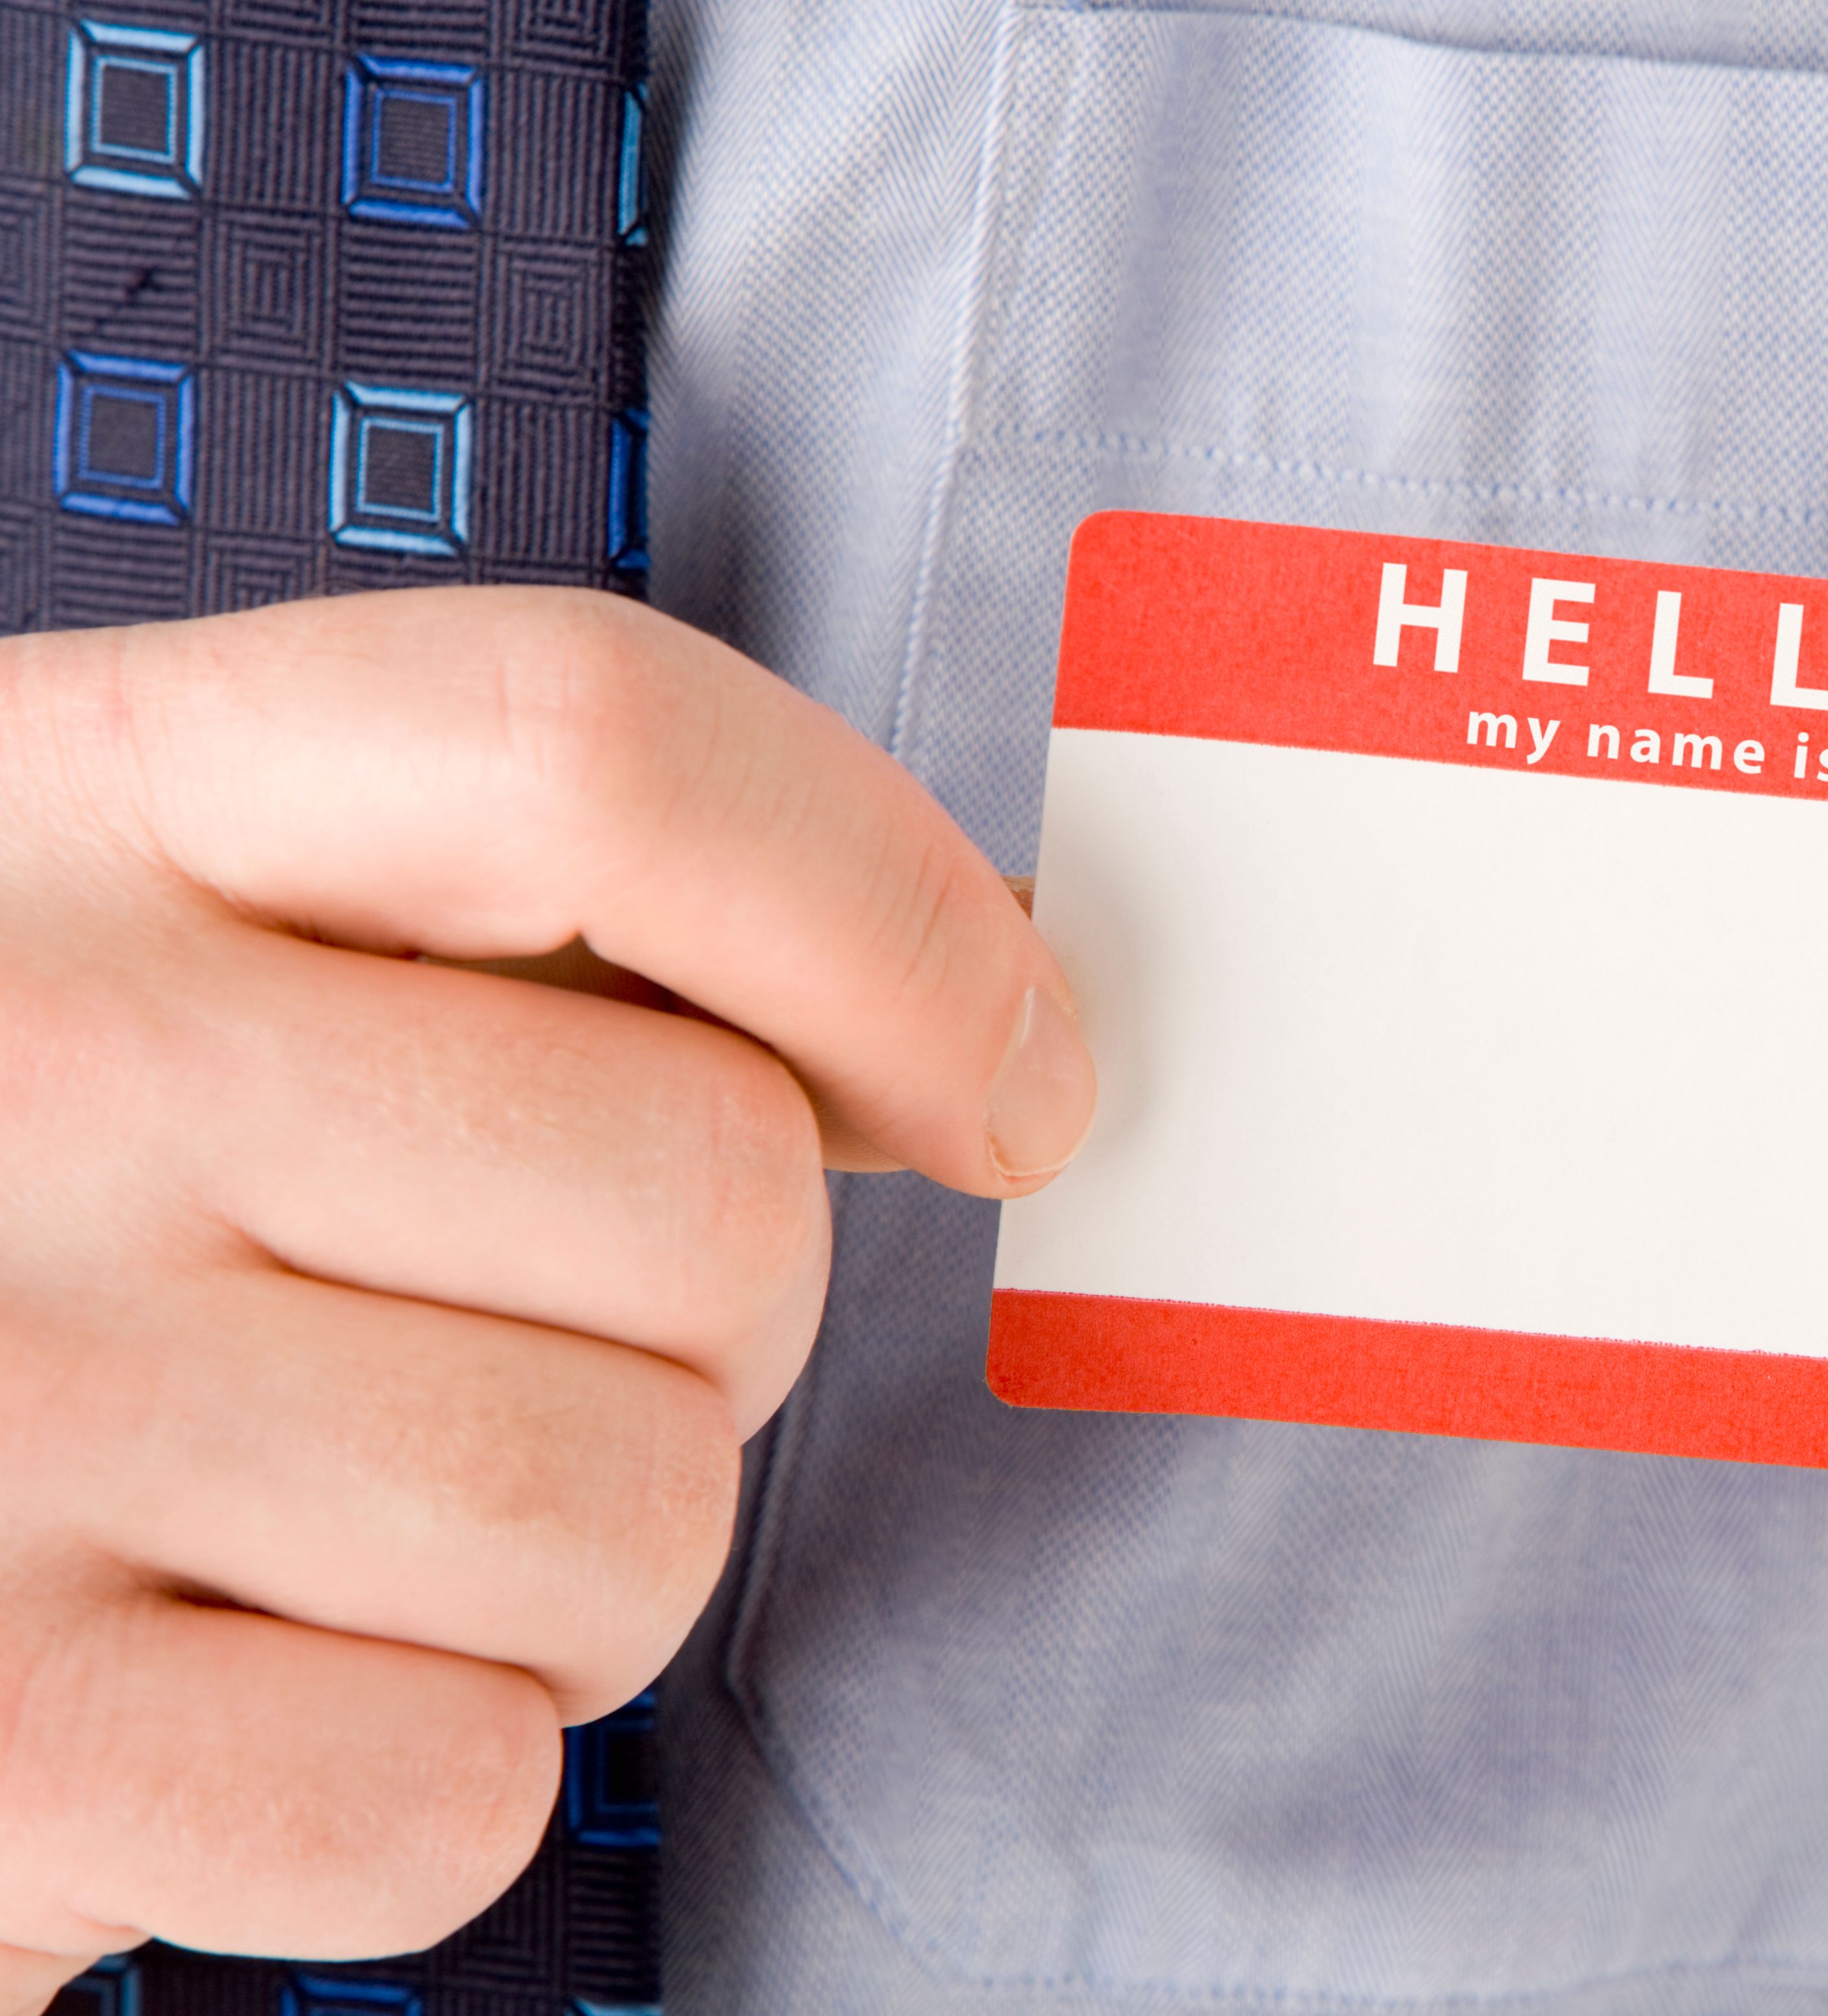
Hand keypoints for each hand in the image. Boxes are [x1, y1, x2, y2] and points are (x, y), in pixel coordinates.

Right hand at [0, 591, 1092, 2009]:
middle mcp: (21, 1057)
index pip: (601, 747)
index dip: (896, 918)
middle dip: (712, 1329)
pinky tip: (246, 1700)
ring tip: (348, 1534)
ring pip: (628, 1510)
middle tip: (510, 1350)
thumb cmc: (18, 1213)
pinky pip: (455, 1791)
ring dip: (576, 1572)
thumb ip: (524, 935)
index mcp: (89, 798)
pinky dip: (417, 1788)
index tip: (1017, 1079)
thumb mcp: (187, 961)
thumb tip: (968, 1020)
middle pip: (704, 1192)